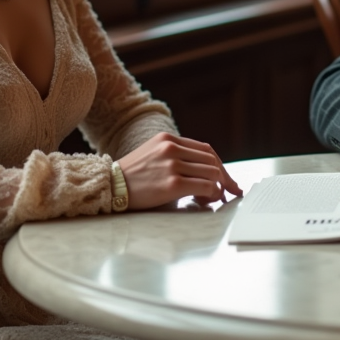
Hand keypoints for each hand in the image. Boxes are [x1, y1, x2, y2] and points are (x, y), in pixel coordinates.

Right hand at [117, 132, 242, 209]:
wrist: (109, 187)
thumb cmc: (131, 176)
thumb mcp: (152, 154)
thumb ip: (175, 156)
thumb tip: (202, 172)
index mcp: (168, 139)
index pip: (205, 149)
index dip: (219, 164)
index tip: (226, 177)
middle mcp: (172, 149)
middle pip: (212, 160)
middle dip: (225, 176)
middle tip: (231, 190)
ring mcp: (172, 165)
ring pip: (212, 173)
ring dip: (219, 187)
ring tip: (214, 197)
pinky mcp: (172, 184)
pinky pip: (205, 186)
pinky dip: (212, 194)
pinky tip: (208, 200)